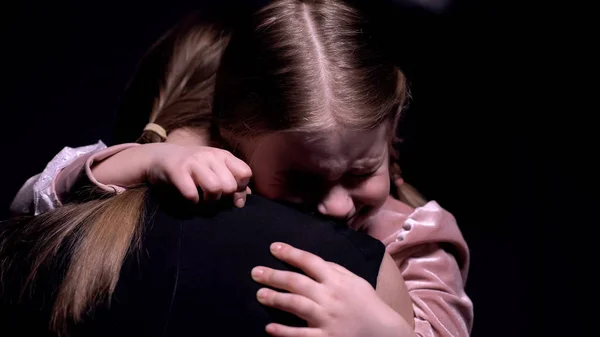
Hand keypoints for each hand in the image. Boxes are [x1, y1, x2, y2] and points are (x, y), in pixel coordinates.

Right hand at [146, 143, 251, 206]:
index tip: (230, 193)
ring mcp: (194, 162)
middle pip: (230, 185)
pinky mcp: (177, 170)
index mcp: (223, 155)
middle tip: (212, 196)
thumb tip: (241, 201)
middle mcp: (210, 155)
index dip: (240, 188)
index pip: (245, 173)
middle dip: (223, 197)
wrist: (161, 157)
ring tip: (202, 198)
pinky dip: (192, 201)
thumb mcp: (216, 169)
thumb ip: (232, 182)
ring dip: (209, 200)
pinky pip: (192, 193)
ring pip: (215, 188)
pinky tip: (190, 197)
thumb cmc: (194, 167)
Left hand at [251, 242, 412, 336]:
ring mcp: (328, 319)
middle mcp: (331, 297)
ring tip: (259, 294)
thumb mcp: (354, 281)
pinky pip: (302, 335)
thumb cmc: (367, 304)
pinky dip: (285, 331)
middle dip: (275, 275)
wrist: (383, 332)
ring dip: (276, 298)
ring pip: (297, 305)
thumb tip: (310, 261)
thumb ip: (334, 270)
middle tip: (255, 272)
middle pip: (298, 282)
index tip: (273, 247)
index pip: (311, 262)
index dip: (291, 253)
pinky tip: (269, 327)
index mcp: (337, 280)